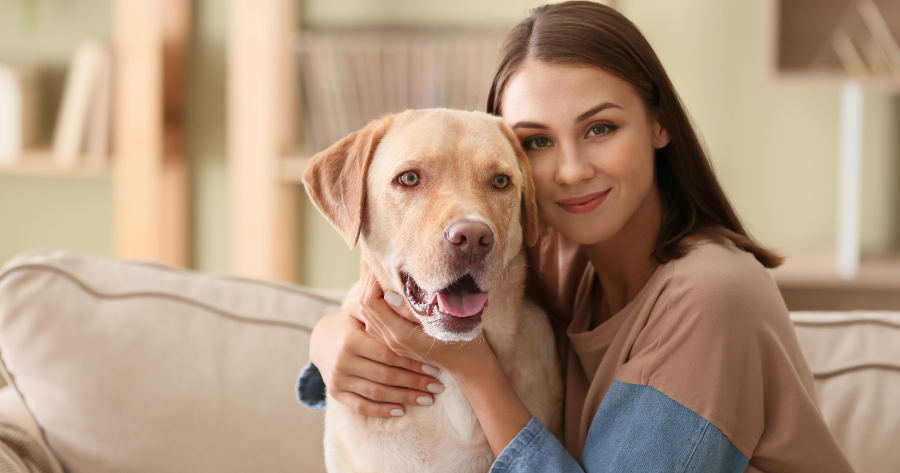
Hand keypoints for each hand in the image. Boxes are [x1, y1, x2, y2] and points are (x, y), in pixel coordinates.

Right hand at [309, 305, 443, 417]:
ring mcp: (338, 379)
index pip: (388, 354)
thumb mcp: (361, 310)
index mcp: (351, 340)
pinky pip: (361, 406)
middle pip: (385, 376)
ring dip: (405, 398)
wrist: (320, 341)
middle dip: (414, 382)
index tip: (434, 367)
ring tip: (427, 399)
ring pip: (377, 393)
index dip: (412, 362)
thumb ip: (380, 306)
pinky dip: (382, 410)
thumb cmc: (351, 323)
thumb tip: (400, 291)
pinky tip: (402, 410)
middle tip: (437, 387)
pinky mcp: (336, 393)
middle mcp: (342, 361)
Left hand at [357, 272, 532, 456]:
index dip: (372, 282)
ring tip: (381, 277)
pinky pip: (375, 322)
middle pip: (364, 308)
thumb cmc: (461, 340)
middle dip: (369, 285)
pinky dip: (376, 306)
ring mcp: (393, 344)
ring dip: (371, 295)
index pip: (371, 303)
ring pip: (368, 316)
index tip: (382, 265)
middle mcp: (392, 340)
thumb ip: (413, 308)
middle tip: (380, 266)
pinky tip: (386, 295)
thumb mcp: (441, 320)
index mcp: (400, 334)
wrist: (469, 366)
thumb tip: (388, 293)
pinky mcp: (396, 344)